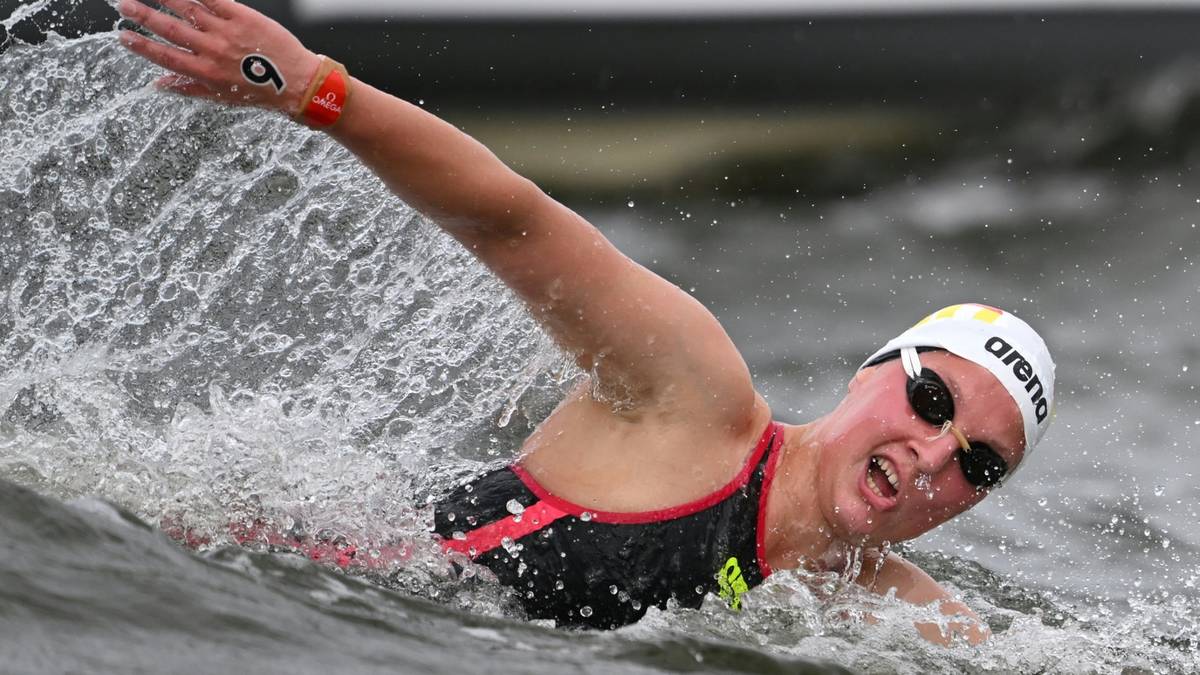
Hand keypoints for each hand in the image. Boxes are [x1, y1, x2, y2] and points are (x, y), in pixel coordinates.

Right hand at [117, 0, 320, 115]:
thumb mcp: (221, 97)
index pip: (164, 57)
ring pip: (188, 9)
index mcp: (204, 73)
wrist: (296, 83)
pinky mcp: (243, 17)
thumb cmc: (259, 92)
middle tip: (122, 5)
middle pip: (169, 29)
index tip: (123, 37)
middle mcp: (212, 51)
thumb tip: (157, 85)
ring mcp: (226, 32)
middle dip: (143, 16)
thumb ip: (187, 88)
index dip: (141, 46)